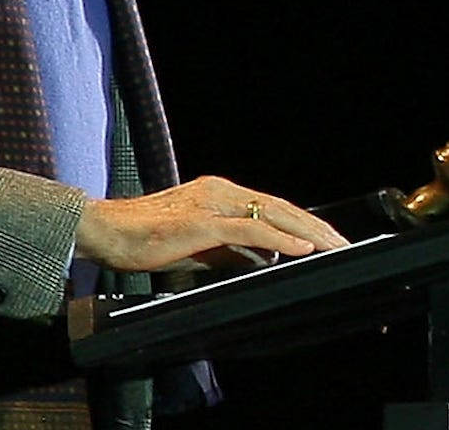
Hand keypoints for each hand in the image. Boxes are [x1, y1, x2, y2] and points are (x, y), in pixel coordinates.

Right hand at [73, 175, 348, 272]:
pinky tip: (300, 248)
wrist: (104, 230)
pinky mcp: (202, 222)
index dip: (304, 221)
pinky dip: (280, 238)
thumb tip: (268, 257)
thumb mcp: (198, 245)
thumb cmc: (143, 239)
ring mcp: (212, 203)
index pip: (272, 205)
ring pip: (272, 213)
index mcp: (219, 192)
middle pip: (280, 206)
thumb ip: (231, 248)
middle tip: (345, 242)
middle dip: (316, 225)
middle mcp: (220, 190)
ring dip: (308, 230)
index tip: (329, 237)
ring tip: (334, 244)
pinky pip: (249, 230)